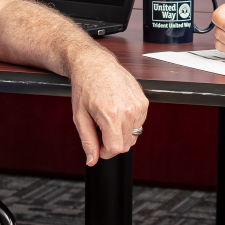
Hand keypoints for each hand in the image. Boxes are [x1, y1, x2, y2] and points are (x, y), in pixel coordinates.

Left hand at [69, 48, 148, 164]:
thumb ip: (88, 141)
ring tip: (109, 117)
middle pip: (127, 145)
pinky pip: (139, 123)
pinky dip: (129, 123)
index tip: (99, 144)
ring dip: (122, 132)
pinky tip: (118, 111)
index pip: (116, 149)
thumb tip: (92, 160)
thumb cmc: (85, 86)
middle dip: (113, 143)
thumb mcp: (80, 117)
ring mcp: (138, 105)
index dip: (105, 151)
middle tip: (101, 130)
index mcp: (111, 114)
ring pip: (134, 135)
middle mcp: (128, 110)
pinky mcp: (144, 101)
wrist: (95, 64)